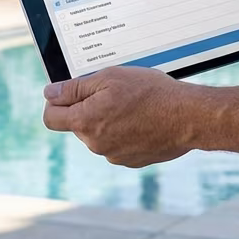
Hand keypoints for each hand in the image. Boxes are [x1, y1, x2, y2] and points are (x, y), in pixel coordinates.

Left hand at [42, 66, 201, 167]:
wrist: (188, 117)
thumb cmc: (150, 93)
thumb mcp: (109, 78)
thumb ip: (74, 88)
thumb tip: (50, 93)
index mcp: (85, 122)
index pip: (51, 118)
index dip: (56, 102)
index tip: (67, 92)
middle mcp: (96, 144)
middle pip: (77, 125)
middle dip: (87, 108)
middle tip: (112, 92)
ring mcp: (114, 155)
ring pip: (99, 134)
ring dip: (107, 120)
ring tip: (132, 105)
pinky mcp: (131, 160)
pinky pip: (117, 144)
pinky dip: (124, 132)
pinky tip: (142, 119)